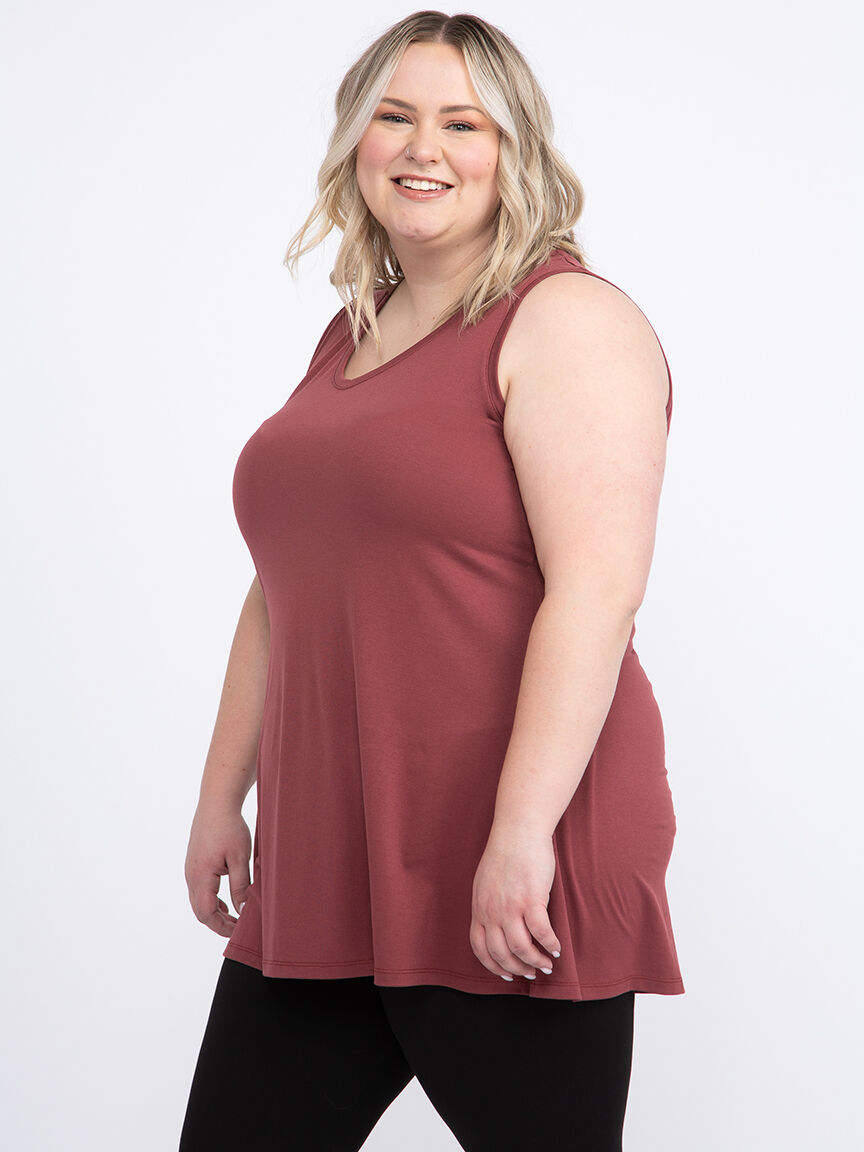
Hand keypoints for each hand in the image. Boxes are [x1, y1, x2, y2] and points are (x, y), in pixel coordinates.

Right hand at [184, 800, 251, 937]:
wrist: (216, 803)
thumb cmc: (229, 827)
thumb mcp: (240, 858)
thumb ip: (240, 886)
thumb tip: (242, 910)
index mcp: (201, 877)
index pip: (206, 913)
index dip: (222, 927)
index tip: (239, 930)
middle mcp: (191, 875)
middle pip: (200, 910)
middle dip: (218, 923)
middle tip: (238, 927)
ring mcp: (191, 869)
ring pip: (198, 900)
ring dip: (214, 912)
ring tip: (234, 917)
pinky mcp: (194, 863)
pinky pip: (199, 889)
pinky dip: (211, 900)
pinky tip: (226, 900)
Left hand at [469, 824, 561, 980]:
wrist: (518, 830)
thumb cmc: (505, 853)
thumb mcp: (485, 882)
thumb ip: (488, 904)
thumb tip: (497, 924)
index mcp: (479, 907)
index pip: (480, 948)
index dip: (494, 966)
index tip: (507, 975)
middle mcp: (492, 911)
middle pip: (501, 953)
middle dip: (518, 968)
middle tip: (531, 973)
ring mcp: (511, 906)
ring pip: (521, 948)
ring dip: (536, 962)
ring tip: (547, 965)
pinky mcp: (531, 899)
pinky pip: (541, 933)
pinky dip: (550, 945)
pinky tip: (556, 948)